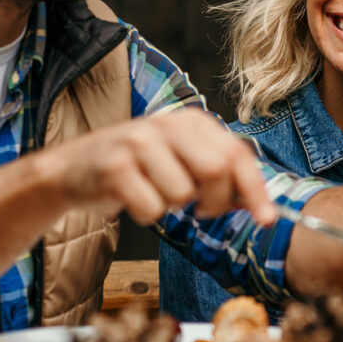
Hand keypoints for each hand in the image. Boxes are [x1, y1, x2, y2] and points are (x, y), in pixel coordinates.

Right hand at [50, 108, 275, 225]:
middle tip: (200, 209)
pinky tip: (134, 198)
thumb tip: (257, 204)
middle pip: (217, 171)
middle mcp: (169, 124)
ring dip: (173, 207)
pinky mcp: (115, 166)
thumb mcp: (184, 159)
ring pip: (182, 194)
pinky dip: (147, 214)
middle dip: (215, 202)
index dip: (255, 190)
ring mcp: (140, 142)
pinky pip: (151, 208)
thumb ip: (220, 174)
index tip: (267, 219)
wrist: (75, 167)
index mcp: (194, 121)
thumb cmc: (141, 168)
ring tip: (155, 192)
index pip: (238, 155)